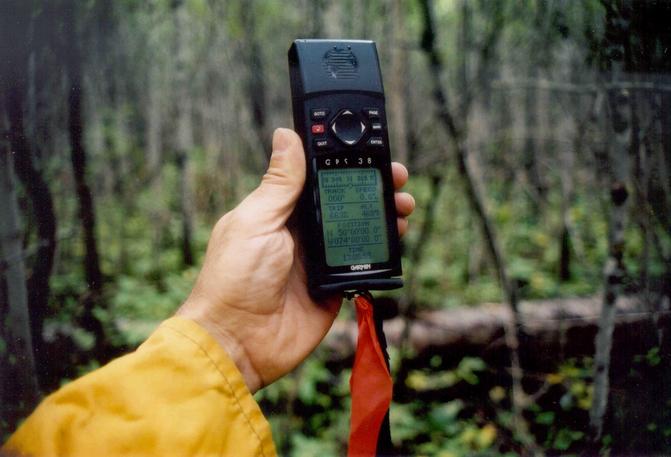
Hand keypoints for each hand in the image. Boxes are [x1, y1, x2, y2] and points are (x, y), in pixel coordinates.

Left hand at [177, 128, 414, 392]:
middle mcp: (301, 232)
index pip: (318, 178)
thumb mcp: (257, 221)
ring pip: (359, 230)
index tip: (369, 149)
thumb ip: (279, 183)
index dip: (344, 162)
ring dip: (383, 216)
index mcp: (280, 211)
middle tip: (396, 178)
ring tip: (402, 206)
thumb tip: (285, 135)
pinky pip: (363, 264)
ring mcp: (319, 260)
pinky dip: (381, 252)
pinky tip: (395, 238)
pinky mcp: (333, 286)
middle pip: (345, 202)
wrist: (239, 341)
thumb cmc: (234, 278)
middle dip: (372, 187)